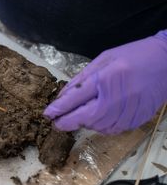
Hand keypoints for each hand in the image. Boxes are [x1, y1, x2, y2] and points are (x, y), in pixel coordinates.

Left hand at [44, 30, 166, 134]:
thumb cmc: (132, 56)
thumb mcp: (103, 59)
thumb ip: (82, 78)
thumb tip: (62, 96)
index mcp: (107, 77)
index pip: (76, 98)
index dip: (59, 108)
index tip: (47, 114)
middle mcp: (117, 96)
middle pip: (85, 117)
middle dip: (67, 122)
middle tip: (56, 123)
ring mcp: (129, 110)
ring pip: (98, 126)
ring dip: (84, 124)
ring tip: (79, 117)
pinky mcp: (137, 119)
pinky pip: (113, 129)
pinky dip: (101, 126)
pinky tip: (98, 118)